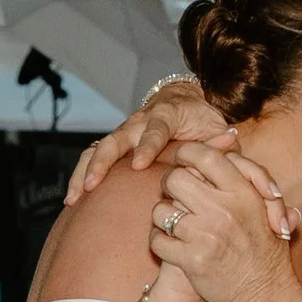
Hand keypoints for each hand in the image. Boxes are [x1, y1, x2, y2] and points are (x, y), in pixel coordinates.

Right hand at [63, 80, 229, 202]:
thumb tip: (229, 138)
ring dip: (84, 172)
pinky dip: (81, 176)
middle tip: (93, 184)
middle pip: (116, 139)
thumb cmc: (203, 119)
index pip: (154, 130)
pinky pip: (93, 157)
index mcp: (166, 115)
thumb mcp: (215, 126)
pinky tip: (72, 200)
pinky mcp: (116, 144)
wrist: (186, 101)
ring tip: (74, 198)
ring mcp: (124, 133)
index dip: (146, 146)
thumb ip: (221, 139)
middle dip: (103, 162)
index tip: (139, 164)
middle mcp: (139, 122)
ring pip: (98, 148)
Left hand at [148, 145, 296, 301]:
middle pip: (176, 179)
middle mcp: (224, 211)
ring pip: (162, 210)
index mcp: (243, 193)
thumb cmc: (265, 249)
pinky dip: (158, 242)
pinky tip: (169, 245)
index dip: (187, 154)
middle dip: (171, 186)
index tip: (183, 161)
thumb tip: (231, 139)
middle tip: (176, 196)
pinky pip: (157, 240)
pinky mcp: (191, 260)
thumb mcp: (267, 208)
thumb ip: (250, 173)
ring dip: (163, 216)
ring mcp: (206, 235)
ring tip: (174, 224)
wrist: (264, 293)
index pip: (205, 156)